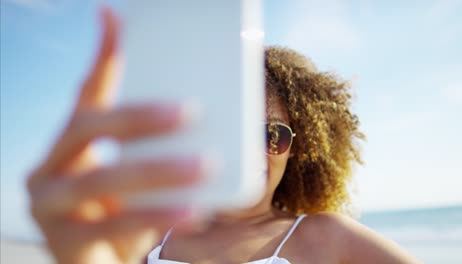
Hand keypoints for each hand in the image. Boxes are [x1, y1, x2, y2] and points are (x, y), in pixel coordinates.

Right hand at [27, 7, 203, 263]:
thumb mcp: (141, 179)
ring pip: (103, 176)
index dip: (102, 55)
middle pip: (88, 127)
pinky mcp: (61, 240)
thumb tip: (211, 121)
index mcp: (72, 144)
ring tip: (207, 164)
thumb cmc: (125, 214)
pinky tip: (195, 211)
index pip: (86, 92)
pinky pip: (115, 224)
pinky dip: (158, 215)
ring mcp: (49, 203)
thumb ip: (161, 151)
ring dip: (160, 169)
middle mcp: (50, 166)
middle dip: (139, 116)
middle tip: (191, 110)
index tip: (113, 16)